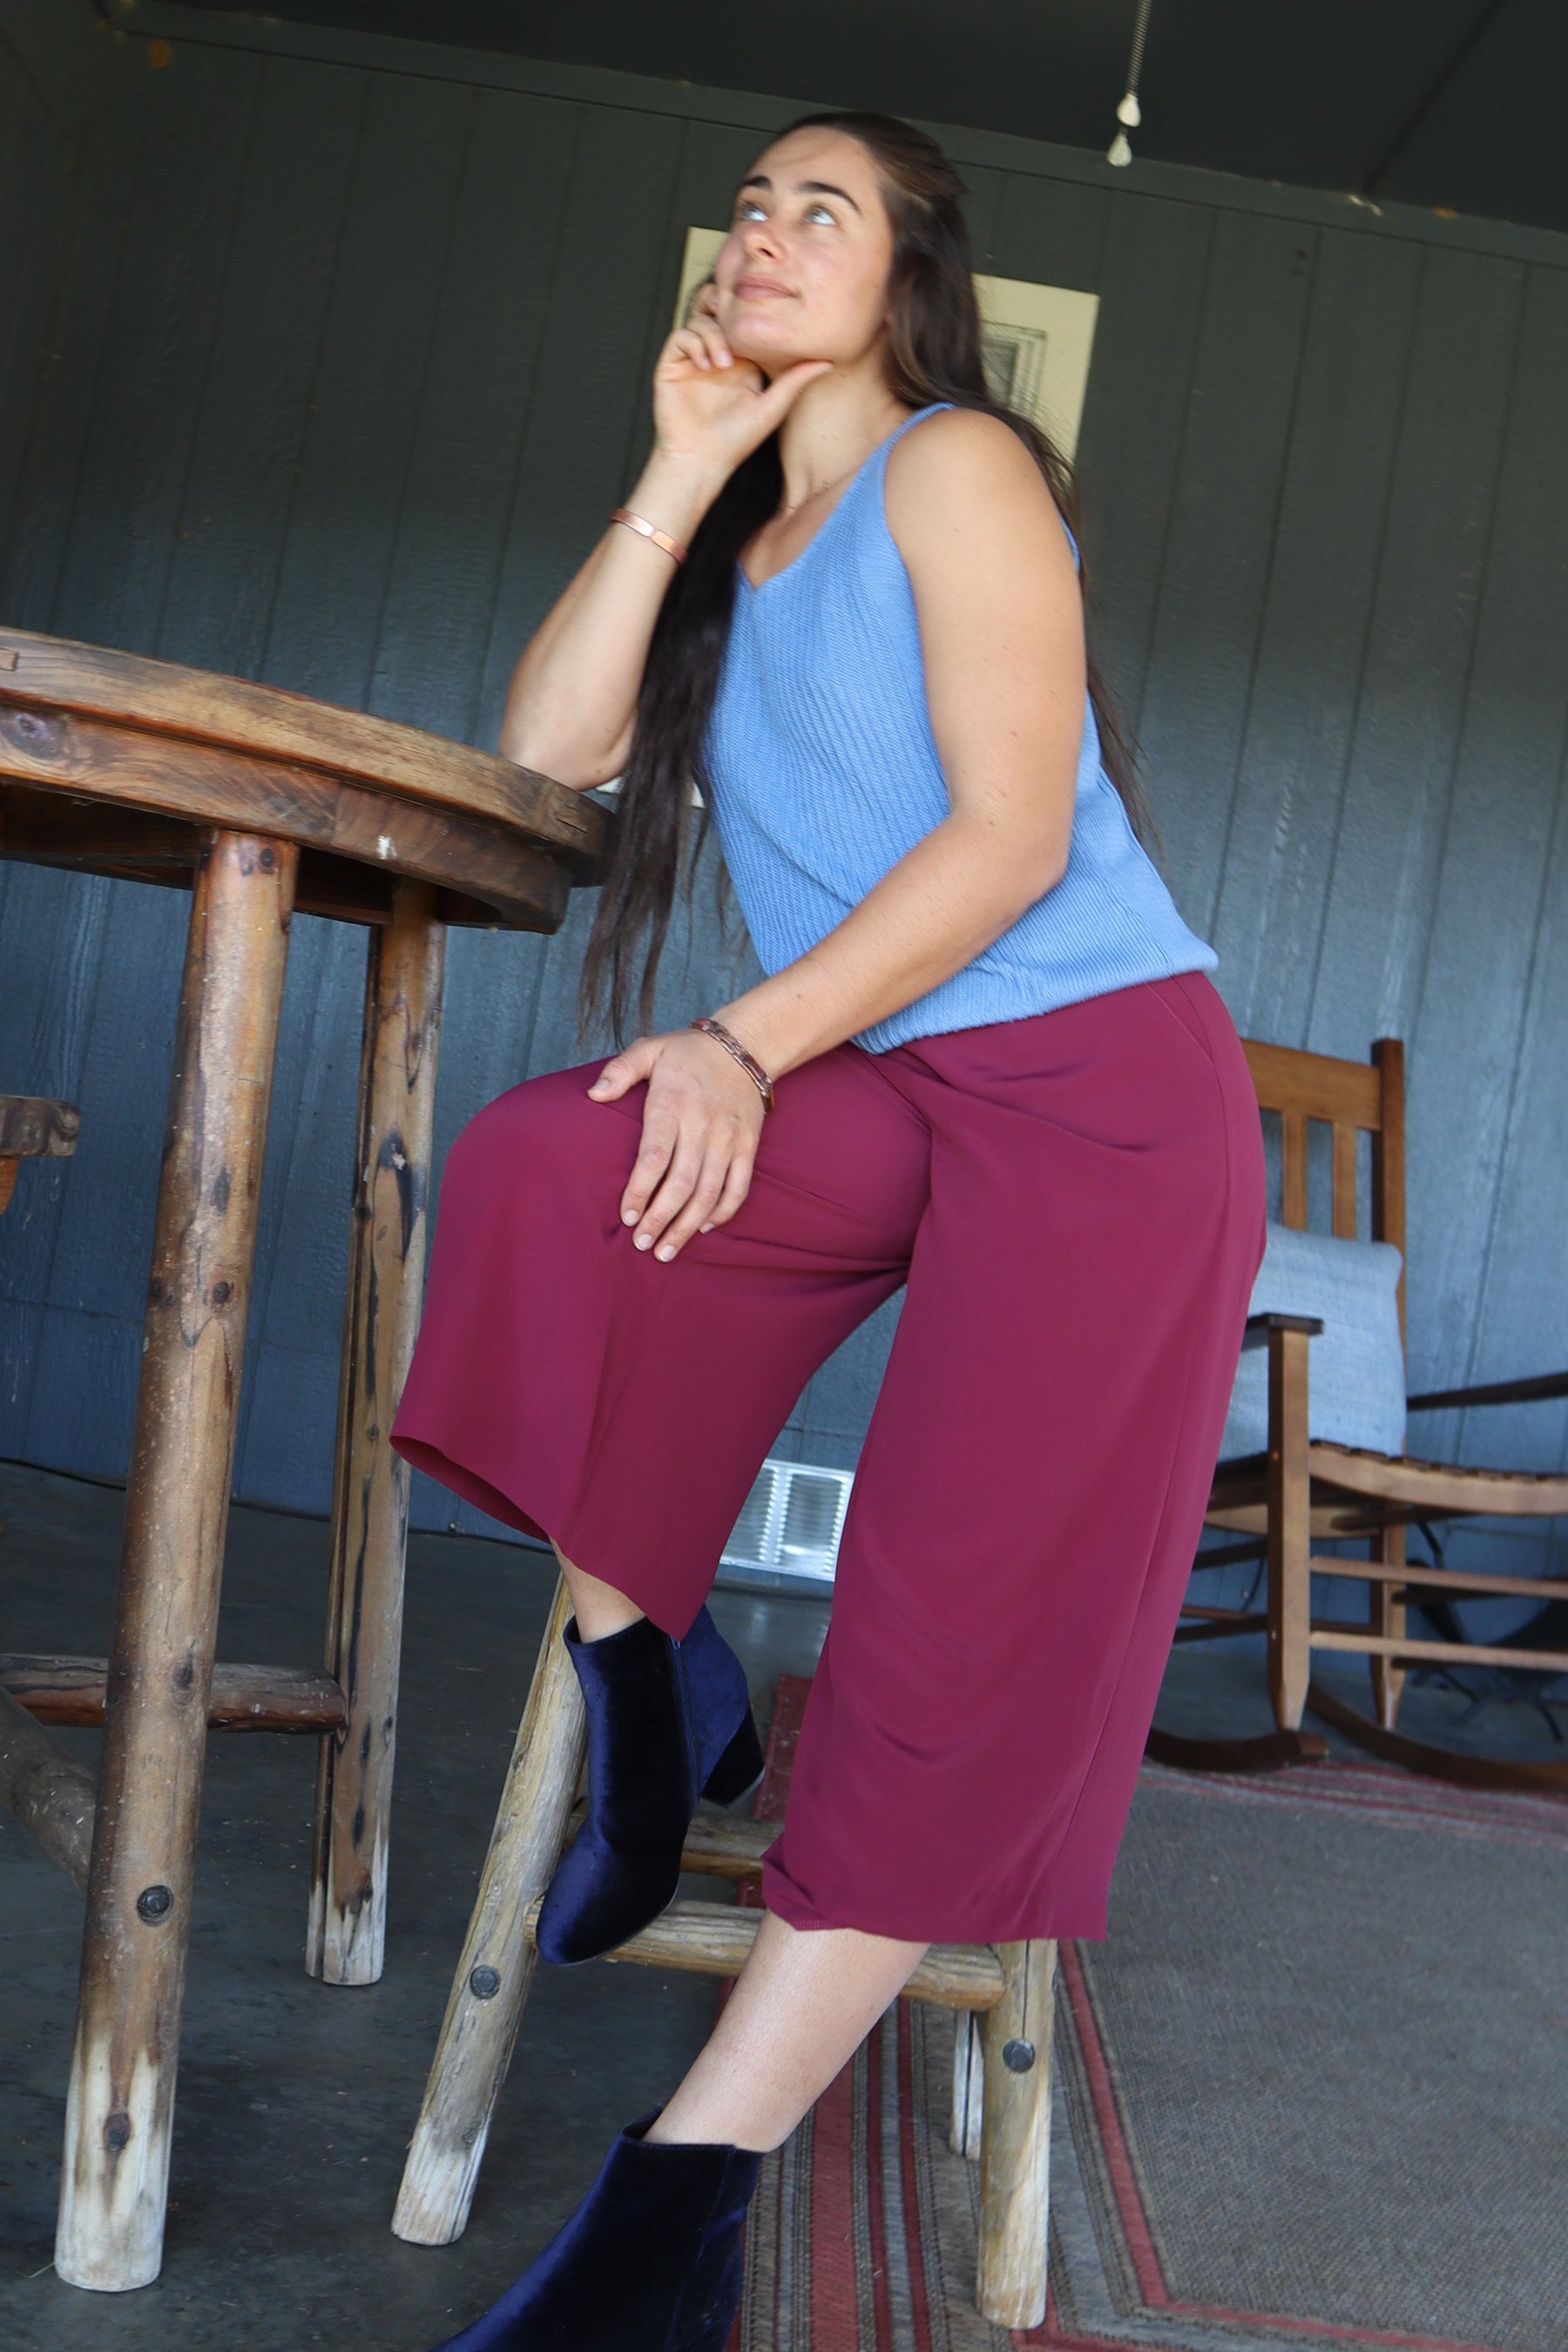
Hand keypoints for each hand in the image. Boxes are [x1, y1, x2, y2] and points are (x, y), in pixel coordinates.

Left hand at [589, 1029, 766, 1258]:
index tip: (627, 1216)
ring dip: (687, 1226)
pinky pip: (739, 1187)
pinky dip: (723, 1212)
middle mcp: (703, 1124)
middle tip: (642, 1244)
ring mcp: (729, 1138)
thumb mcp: (650, 1049)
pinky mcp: (748, 1145)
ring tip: (667, 1250)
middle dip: (660, 1219)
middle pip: (681, 1183)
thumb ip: (620, 1070)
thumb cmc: (687, 1052)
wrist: (745, 1046)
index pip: (654, 1157)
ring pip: (709, 1192)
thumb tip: (594, 1094)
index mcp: (673, 1103)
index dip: (641, 1190)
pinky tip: (703, 1228)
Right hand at [651, 290, 830, 485]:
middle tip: (738, 322)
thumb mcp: (771, 408)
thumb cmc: (735, 441)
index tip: (763, 314)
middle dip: (726, 306)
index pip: (743, 320)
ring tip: (723, 364)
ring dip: (714, 334)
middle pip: (717, 308)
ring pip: (700, 318)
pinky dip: (695, 343)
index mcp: (740, 358)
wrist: (701, 460)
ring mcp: (693, 357)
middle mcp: (716, 353)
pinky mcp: (672, 364)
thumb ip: (795, 381)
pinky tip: (706, 365)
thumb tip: (827, 361)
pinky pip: (681, 336)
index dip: (750, 310)